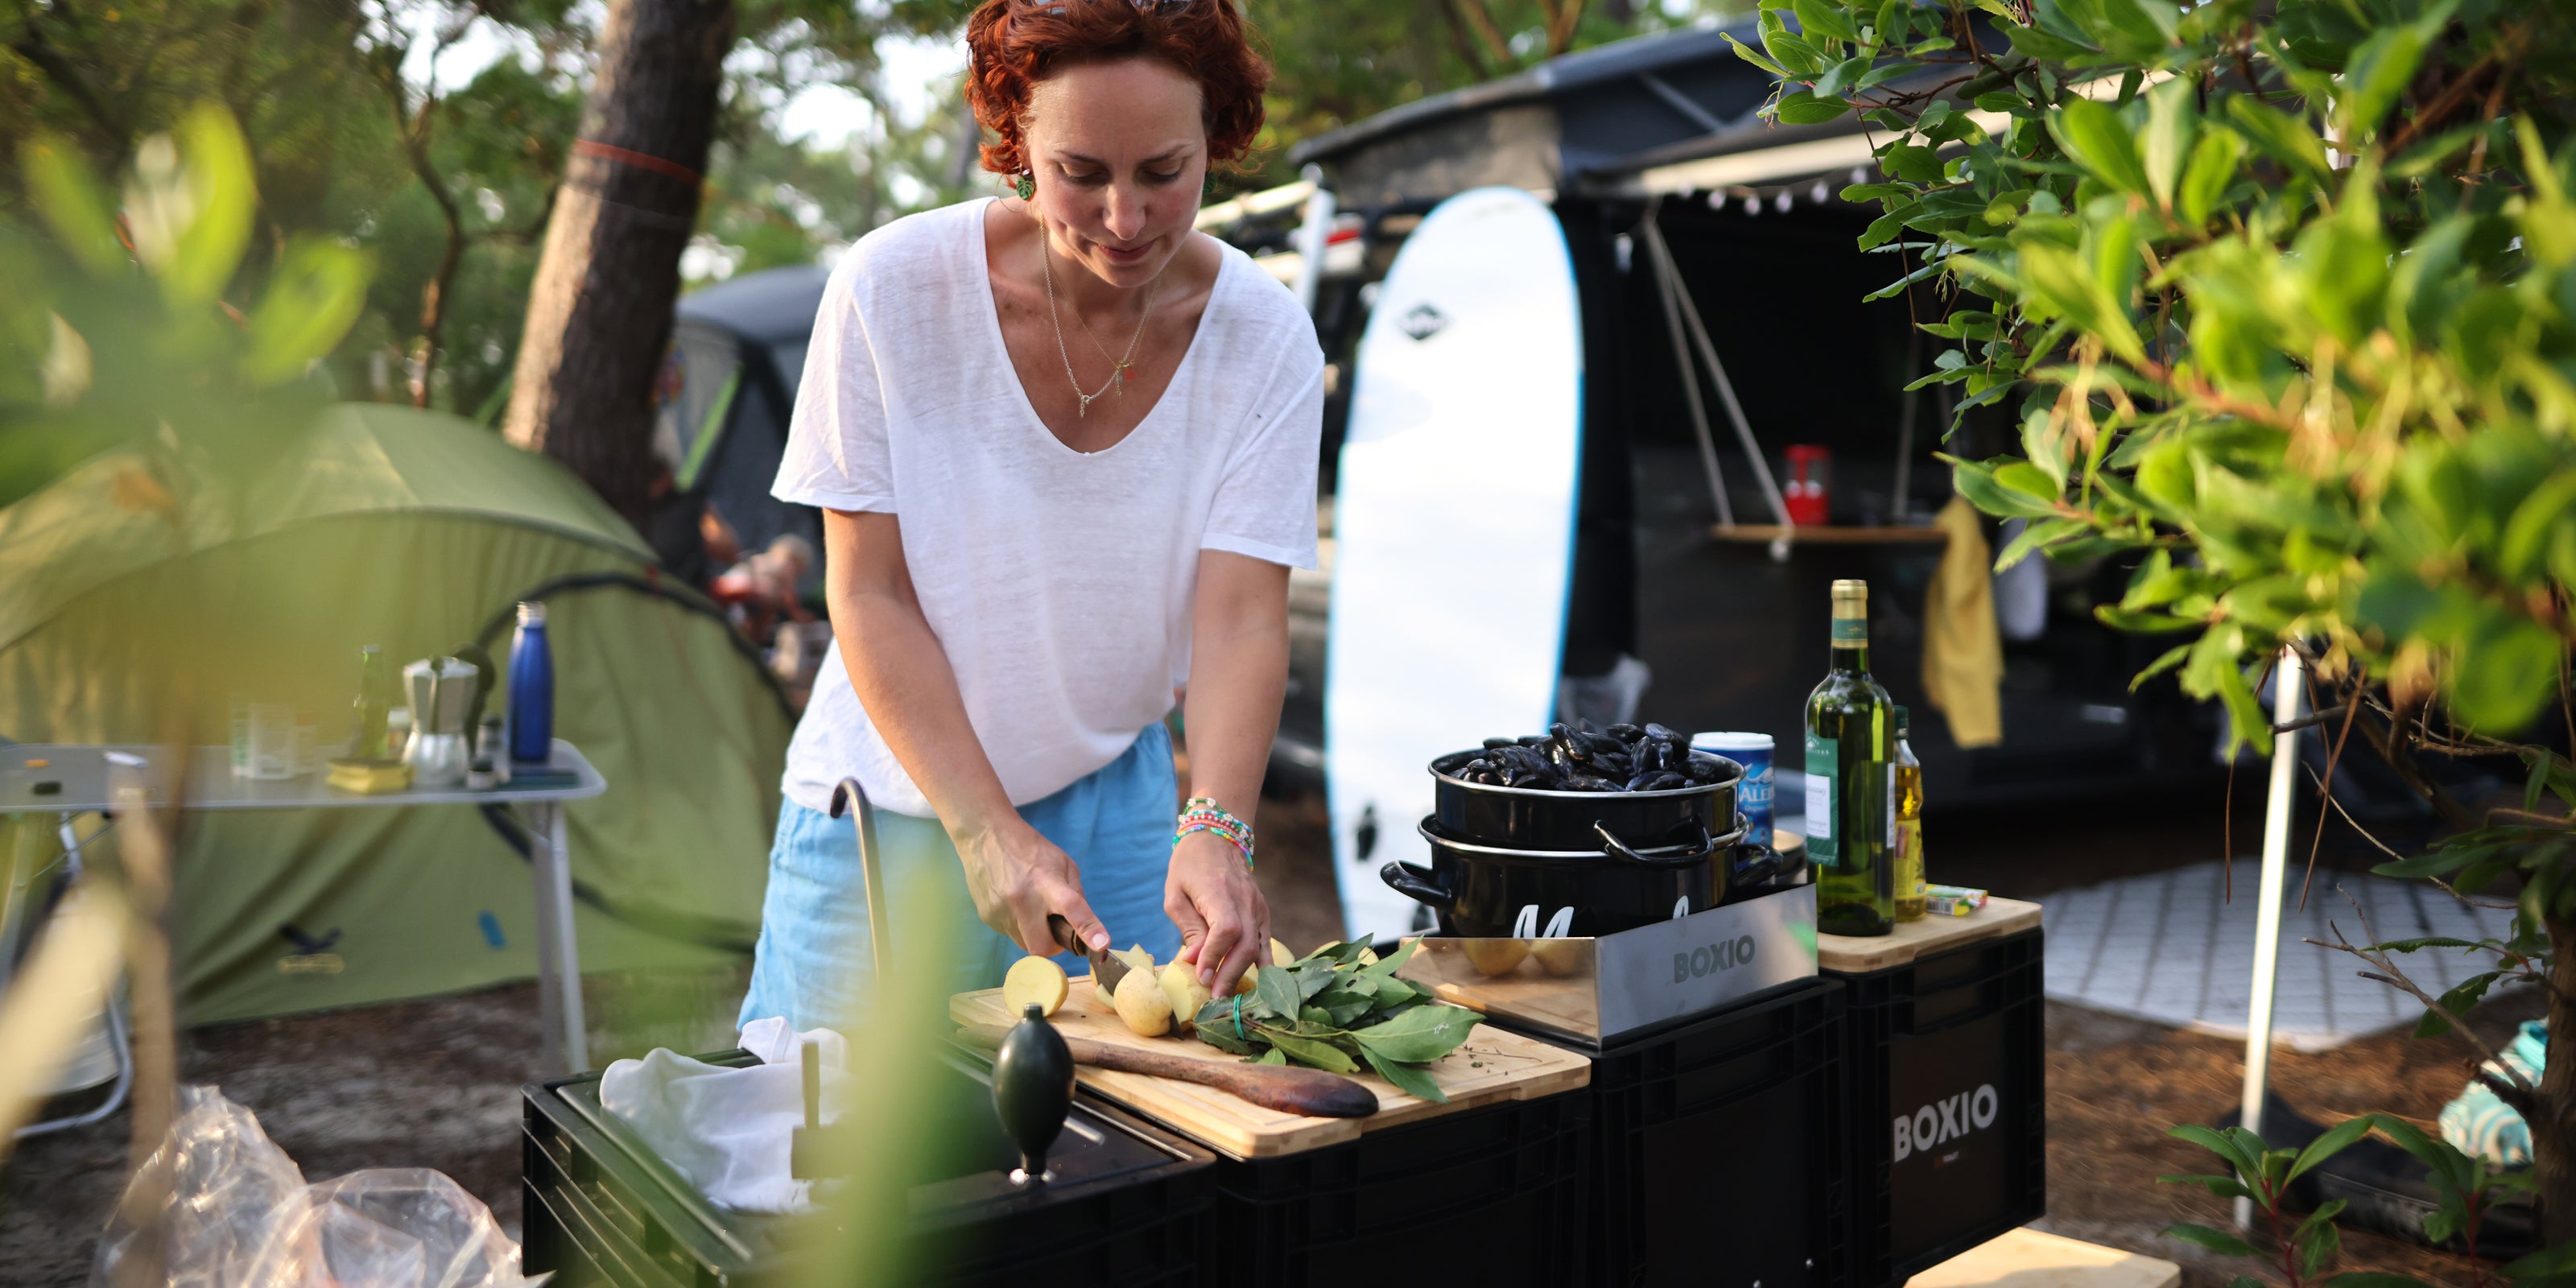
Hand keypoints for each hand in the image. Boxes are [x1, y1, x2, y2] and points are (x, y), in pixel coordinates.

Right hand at [950, 815, 1108, 956]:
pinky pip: (1010, 933)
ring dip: (1035, 934)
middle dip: (1053, 945)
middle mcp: (1022, 899)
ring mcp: (1001, 910)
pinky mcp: (987, 917)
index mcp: (1046, 881)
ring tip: (1031, 907)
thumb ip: (1076, 896)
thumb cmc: (1031, 850)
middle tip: (1056, 929)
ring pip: (1025, 944)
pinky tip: (1014, 903)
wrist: (986, 837)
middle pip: (1042, 946)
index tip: (1101, 944)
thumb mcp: (1064, 864)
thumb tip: (1084, 928)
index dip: (1088, 928)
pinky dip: (1019, 925)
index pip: (1071, 907)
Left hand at [1165, 829, 1267, 995]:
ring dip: (1242, 974)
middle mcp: (1244, 900)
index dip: (1215, 955)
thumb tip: (1193, 961)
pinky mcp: (1262, 911)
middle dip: (1229, 974)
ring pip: (1257, 946)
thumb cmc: (1188, 865)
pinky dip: (1263, 964)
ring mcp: (1257, 906)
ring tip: (1228, 996)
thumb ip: (1188, 928)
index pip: (1226, 929)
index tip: (1201, 976)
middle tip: (1213, 998)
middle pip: (1244, 944)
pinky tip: (1261, 985)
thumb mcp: (1176, 894)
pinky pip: (1266, 941)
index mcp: (1219, 892)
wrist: (1217, 837)